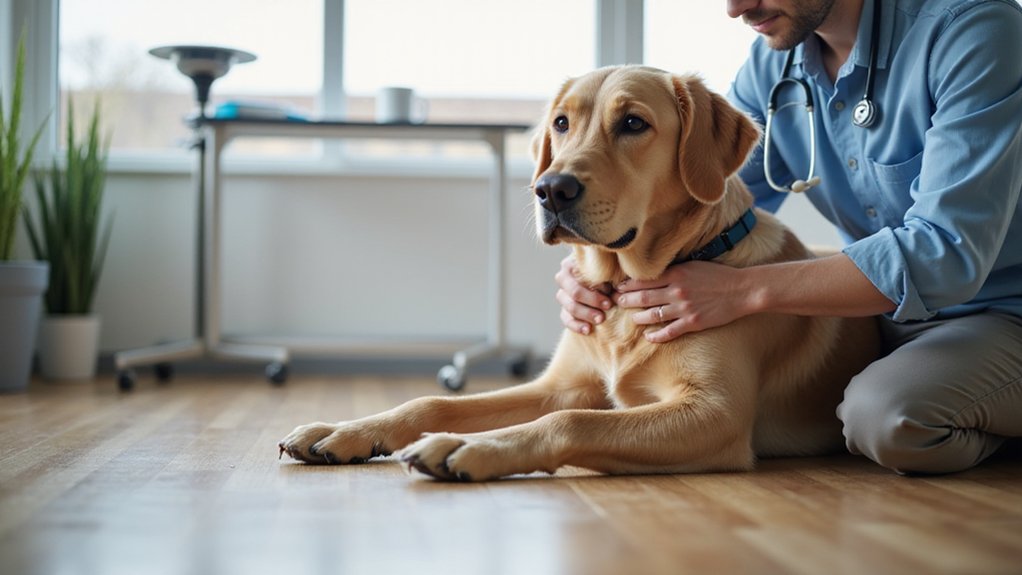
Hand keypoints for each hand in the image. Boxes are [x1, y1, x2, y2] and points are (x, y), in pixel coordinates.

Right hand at [555, 255, 613, 334]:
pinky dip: (576, 325)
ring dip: (586, 314)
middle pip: (574, 292)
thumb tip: (608, 284)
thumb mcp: (609, 265)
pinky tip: (588, 330)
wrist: (606, 279)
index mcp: (570, 265)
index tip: (610, 290)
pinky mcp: (565, 310)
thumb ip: (607, 271)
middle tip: (608, 306)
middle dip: (592, 301)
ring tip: (600, 319)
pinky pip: (566, 319)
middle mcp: (563, 279)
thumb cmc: (609, 269)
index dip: (595, 284)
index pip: (580, 275)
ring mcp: (562, 295)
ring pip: (570, 307)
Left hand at [614, 261, 753, 342]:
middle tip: (615, 302)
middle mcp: (677, 291)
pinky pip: (669, 331)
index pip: (644, 279)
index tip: (618, 286)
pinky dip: (656, 336)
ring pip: (653, 315)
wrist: (742, 290)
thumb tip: (653, 272)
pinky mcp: (693, 323)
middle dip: (626, 300)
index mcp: (676, 273)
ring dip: (638, 318)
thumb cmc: (718, 275)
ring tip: (631, 319)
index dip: (628, 284)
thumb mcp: (693, 265)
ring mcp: (684, 308)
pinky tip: (648, 337)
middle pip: (643, 297)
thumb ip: (674, 270)